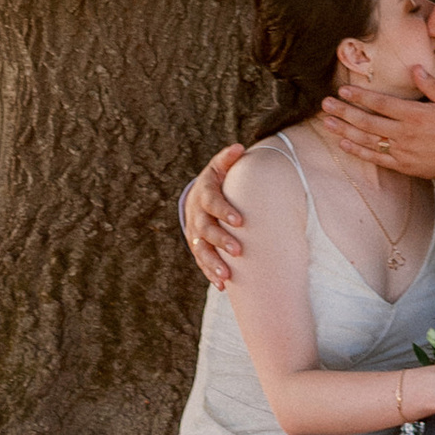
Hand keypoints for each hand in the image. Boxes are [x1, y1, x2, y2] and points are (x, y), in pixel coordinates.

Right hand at [183, 141, 245, 286]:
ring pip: (201, 250)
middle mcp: (196, 215)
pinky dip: (211, 274)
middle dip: (221, 240)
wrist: (198, 197)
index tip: (240, 221)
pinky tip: (224, 286)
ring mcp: (195, 233)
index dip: (224, 211)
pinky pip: (202, 262)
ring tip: (227, 276)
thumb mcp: (220, 167)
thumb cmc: (217, 181)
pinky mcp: (197, 247)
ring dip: (213, 263)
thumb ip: (229, 159)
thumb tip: (239, 148)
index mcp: (204, 194)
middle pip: (205, 229)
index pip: (212, 202)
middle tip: (238, 251)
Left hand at [319, 80, 434, 176]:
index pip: (381, 103)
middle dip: (345, 111)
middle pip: (368, 121)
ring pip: (367, 140)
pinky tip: (343, 144)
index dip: (361, 96)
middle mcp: (404, 133)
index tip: (343, 90)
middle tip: (326, 104)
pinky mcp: (402, 166)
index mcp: (415, 115)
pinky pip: (376, 159)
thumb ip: (431, 85)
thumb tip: (414, 68)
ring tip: (327, 122)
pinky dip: (358, 151)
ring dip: (345, 130)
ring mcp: (401, 151)